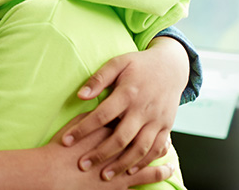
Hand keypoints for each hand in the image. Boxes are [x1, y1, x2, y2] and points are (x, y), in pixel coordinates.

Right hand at [0, 113, 173, 189]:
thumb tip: (102, 108)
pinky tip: (166, 171)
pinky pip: (143, 177)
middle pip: (143, 136)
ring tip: (170, 154)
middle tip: (167, 134)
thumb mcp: (74, 126)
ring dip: (161, 154)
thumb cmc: (60, 151)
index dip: (140, 115)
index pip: (129, 118)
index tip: (150, 110)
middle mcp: (119, 144)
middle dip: (156, 134)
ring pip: (147, 155)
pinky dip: (156, 173)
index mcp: (109, 128)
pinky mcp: (119, 183)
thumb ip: (91, 117)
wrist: (51, 174)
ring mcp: (121, 165)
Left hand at [56, 37, 187, 179]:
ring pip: (140, 148)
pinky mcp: (167, 126)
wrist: (172, 66)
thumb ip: (99, 79)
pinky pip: (156, 149)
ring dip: (122, 164)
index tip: (66, 141)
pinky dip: (144, 162)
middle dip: (100, 153)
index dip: (83, 129)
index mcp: (128, 92)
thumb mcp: (118, 63)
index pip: (102, 115)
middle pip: (121, 137)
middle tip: (82, 165)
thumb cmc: (140, 65)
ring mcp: (157, 119)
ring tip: (104, 175)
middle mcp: (143, 108)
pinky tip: (130, 171)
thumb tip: (80, 96)